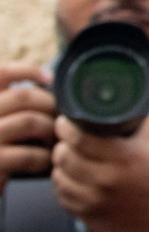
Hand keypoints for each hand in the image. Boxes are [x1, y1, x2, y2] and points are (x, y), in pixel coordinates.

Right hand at [0, 63, 55, 187]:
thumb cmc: (1, 150)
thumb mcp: (3, 119)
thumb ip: (15, 105)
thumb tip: (47, 83)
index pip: (2, 73)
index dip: (27, 70)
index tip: (49, 78)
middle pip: (22, 96)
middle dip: (49, 104)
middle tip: (60, 117)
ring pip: (29, 121)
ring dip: (50, 129)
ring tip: (55, 138)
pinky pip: (27, 155)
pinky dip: (43, 157)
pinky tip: (46, 160)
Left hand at [50, 101, 148, 231]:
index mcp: (123, 158)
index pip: (81, 140)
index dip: (66, 128)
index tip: (63, 122)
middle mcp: (106, 179)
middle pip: (65, 158)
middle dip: (60, 147)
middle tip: (63, 141)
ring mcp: (94, 201)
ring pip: (59, 179)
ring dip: (58, 167)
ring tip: (64, 160)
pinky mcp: (87, 216)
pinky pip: (62, 199)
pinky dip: (62, 187)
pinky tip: (68, 180)